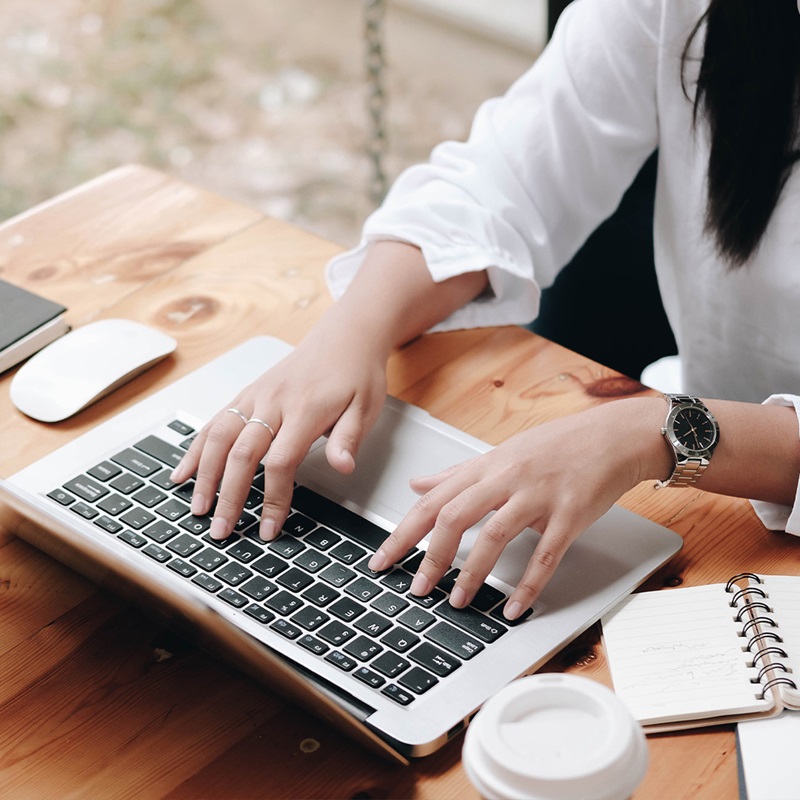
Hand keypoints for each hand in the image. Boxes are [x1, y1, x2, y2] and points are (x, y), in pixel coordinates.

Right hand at [171, 312, 389, 541]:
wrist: (344, 335)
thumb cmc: (356, 372)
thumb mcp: (366, 407)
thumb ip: (349, 438)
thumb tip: (343, 467)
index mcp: (305, 409)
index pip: (281, 461)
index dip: (273, 498)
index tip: (270, 528)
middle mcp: (273, 402)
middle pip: (242, 454)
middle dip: (229, 495)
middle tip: (221, 530)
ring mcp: (256, 396)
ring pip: (220, 437)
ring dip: (204, 475)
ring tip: (197, 508)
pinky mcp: (248, 393)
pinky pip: (216, 421)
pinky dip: (196, 448)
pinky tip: (183, 471)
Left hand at [369, 397, 667, 618]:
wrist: (611, 437)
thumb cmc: (557, 446)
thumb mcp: (501, 454)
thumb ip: (457, 474)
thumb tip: (418, 485)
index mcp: (487, 467)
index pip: (434, 500)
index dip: (404, 532)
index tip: (383, 559)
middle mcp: (507, 478)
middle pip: (455, 515)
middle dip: (430, 555)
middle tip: (416, 588)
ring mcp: (538, 496)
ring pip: (494, 535)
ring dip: (472, 572)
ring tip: (457, 601)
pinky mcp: (569, 514)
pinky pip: (545, 554)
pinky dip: (527, 584)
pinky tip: (513, 607)